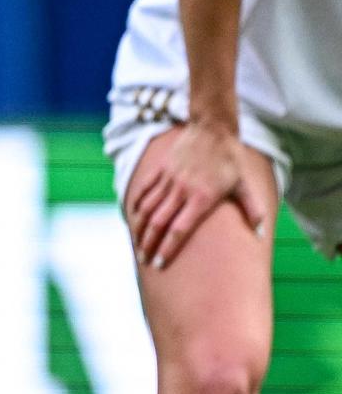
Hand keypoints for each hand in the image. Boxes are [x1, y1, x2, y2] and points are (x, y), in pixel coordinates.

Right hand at [130, 119, 272, 268]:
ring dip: (140, 228)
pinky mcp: (161, 170)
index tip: (160, 263)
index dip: (168, 248)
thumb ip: (253, 209)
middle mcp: (181, 191)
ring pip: (147, 209)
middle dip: (149, 244)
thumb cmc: (230, 160)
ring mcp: (169, 180)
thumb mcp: (245, 184)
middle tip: (144, 260)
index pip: (179, 230)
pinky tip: (133, 217)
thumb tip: (260, 234)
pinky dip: (136, 205)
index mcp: (202, 198)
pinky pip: (144, 190)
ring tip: (137, 244)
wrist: (212, 130)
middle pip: (159, 223)